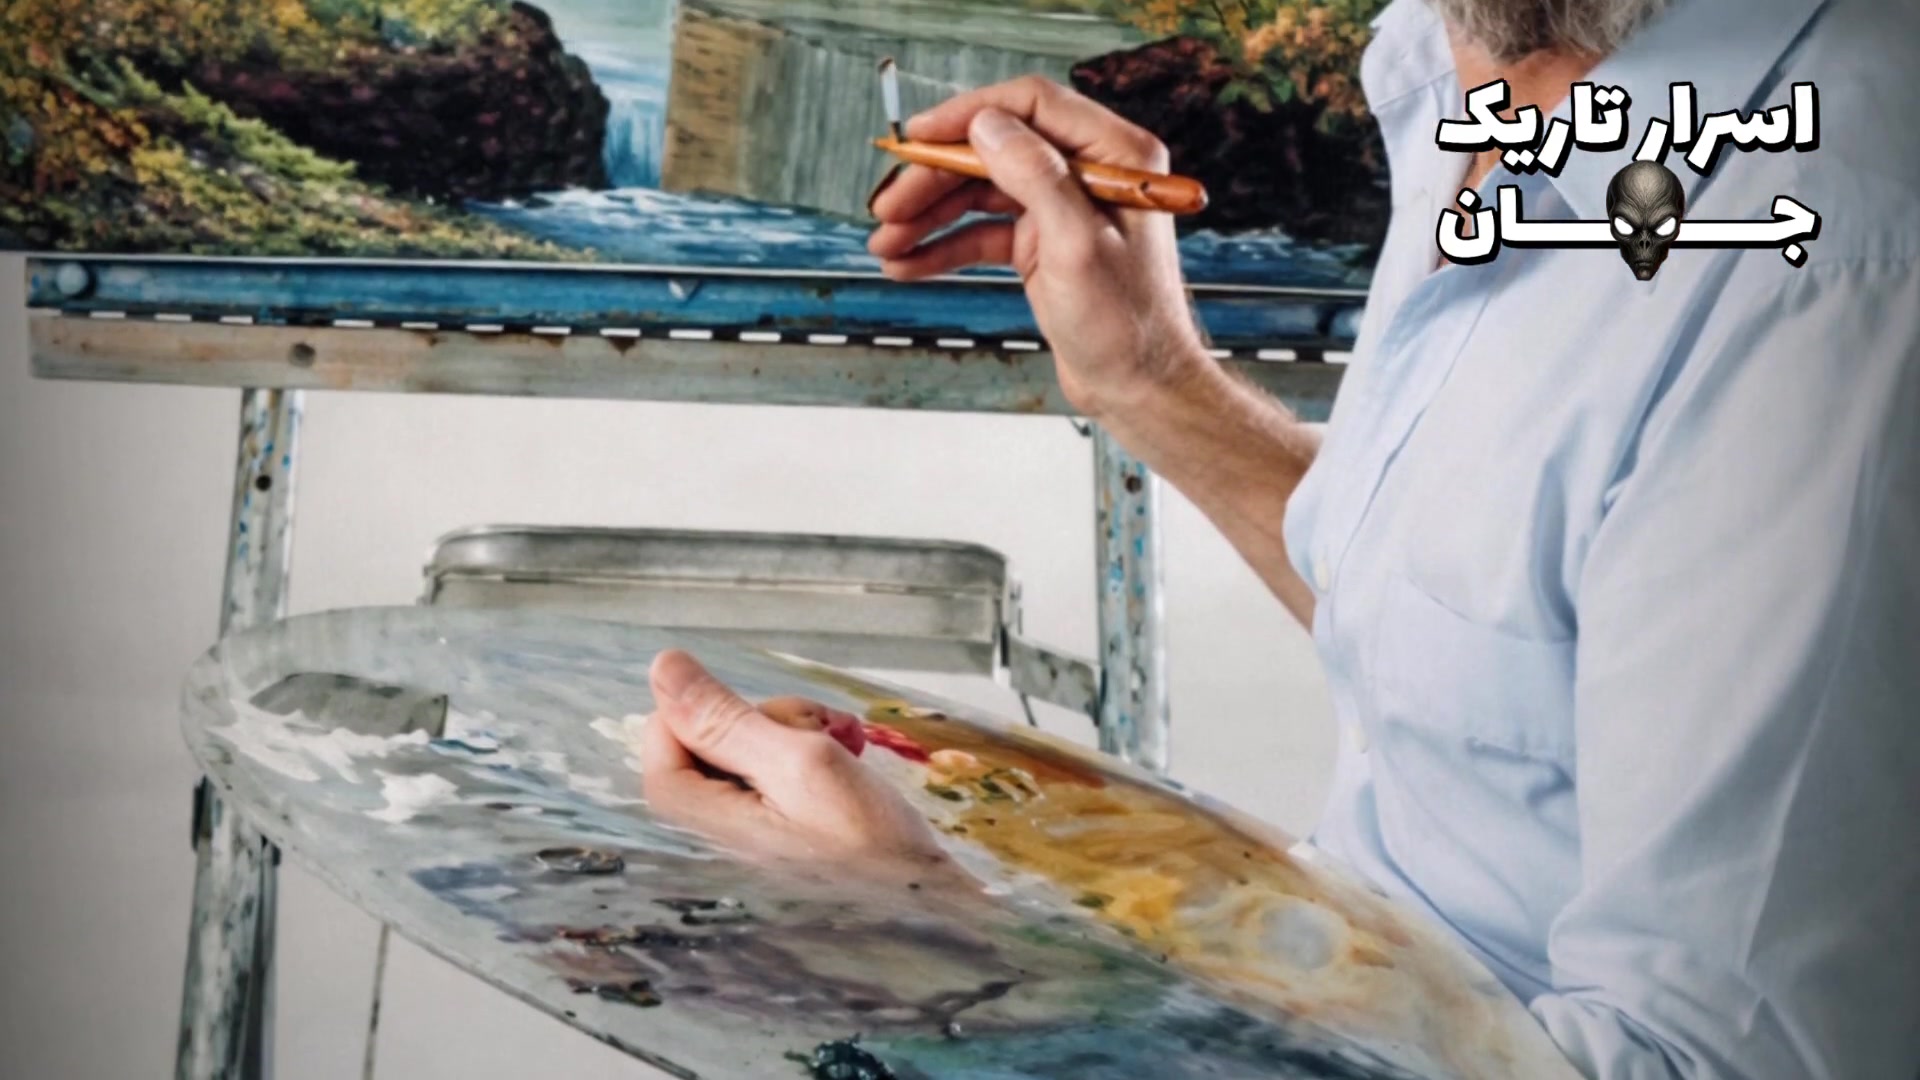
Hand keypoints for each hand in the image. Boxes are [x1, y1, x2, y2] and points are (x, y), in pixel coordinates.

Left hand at [638, 650, 960, 886]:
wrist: (927, 911)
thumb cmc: (870, 846)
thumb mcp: (800, 766)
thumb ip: (725, 718)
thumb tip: (662, 666)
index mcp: (696, 817)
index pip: (664, 732)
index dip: (717, 708)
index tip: (780, 719)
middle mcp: (706, 833)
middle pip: (710, 739)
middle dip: (774, 722)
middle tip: (829, 737)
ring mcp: (740, 840)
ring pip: (749, 752)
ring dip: (803, 737)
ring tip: (849, 751)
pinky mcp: (772, 842)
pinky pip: (773, 781)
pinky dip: (812, 762)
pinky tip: (850, 766)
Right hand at [868, 76, 1207, 419]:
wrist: (1137, 389)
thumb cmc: (1127, 326)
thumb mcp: (1077, 245)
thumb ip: (1035, 176)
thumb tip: (989, 123)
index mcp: (1115, 156)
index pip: (1032, 106)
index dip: (969, 116)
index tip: (920, 137)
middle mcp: (1088, 173)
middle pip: (995, 151)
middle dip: (936, 178)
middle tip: (888, 206)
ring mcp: (1062, 208)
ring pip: (981, 193)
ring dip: (929, 216)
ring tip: (886, 242)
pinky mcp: (1043, 244)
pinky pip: (983, 233)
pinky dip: (944, 246)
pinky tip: (907, 263)